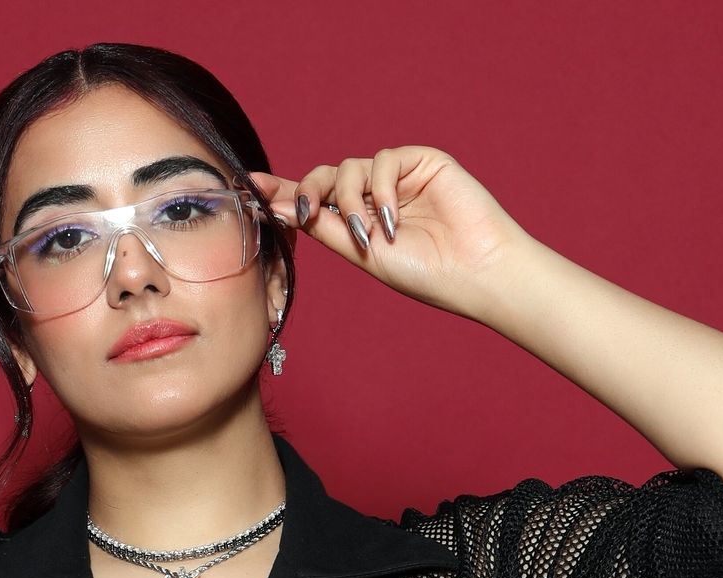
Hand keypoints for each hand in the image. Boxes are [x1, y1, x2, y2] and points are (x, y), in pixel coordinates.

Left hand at [255, 147, 532, 317]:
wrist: (474, 272)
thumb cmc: (424, 272)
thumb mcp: (361, 253)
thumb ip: (322, 227)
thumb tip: (277, 204)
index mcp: (356, 219)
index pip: (313, 197)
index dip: (281, 189)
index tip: (248, 185)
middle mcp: (373, 195)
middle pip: (324, 176)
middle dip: (308, 191)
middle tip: (306, 214)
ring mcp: (396, 177)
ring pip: (349, 168)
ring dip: (349, 201)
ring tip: (369, 234)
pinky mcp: (421, 161)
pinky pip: (381, 160)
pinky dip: (380, 190)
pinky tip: (393, 219)